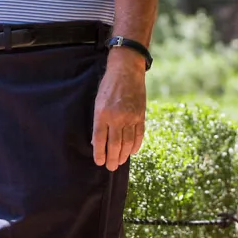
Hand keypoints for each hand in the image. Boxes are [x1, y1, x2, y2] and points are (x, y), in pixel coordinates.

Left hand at [91, 49, 146, 170]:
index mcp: (102, 113)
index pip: (99, 139)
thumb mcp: (98, 101)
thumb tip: (97, 141)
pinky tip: (131, 152)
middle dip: (112, 158)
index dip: (99, 153)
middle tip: (110, 167)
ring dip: (123, 155)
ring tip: (119, 162)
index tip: (99, 162)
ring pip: (127, 143)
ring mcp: (130, 117)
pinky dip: (135, 146)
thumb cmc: (108, 85)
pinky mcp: (141, 115)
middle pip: (114, 145)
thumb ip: (98, 121)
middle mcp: (116, 117)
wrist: (126, 70)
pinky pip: (138, 135)